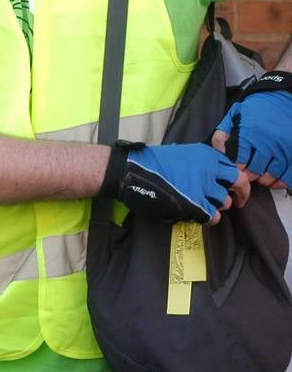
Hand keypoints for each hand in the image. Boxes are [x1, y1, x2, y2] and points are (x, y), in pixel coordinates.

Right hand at [108, 142, 241, 224]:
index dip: (234, 179)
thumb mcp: (179, 153)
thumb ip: (198, 162)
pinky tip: (200, 216)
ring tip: (205, 207)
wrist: (130, 170)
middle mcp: (209, 169)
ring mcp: (203, 187)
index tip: (233, 186)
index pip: (232, 167)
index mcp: (206, 154)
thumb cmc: (149, 162)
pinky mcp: (194, 204)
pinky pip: (212, 216)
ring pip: (225, 202)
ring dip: (217, 207)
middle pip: (239, 182)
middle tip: (239, 202)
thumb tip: (208, 174)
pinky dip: (208, 218)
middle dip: (241, 194)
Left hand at [212, 74, 291, 188]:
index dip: (235, 169)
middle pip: (254, 171)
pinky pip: (289, 175)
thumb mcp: (236, 114)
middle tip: (246, 174)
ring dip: (264, 179)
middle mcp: (267, 143)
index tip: (235, 169)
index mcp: (250, 133)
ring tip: (259, 176)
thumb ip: (223, 132)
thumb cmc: (258, 106)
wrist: (284, 96)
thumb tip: (217, 151)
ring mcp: (283, 149)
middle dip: (248, 175)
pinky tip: (275, 179)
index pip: (239, 161)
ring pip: (272, 176)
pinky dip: (281, 181)